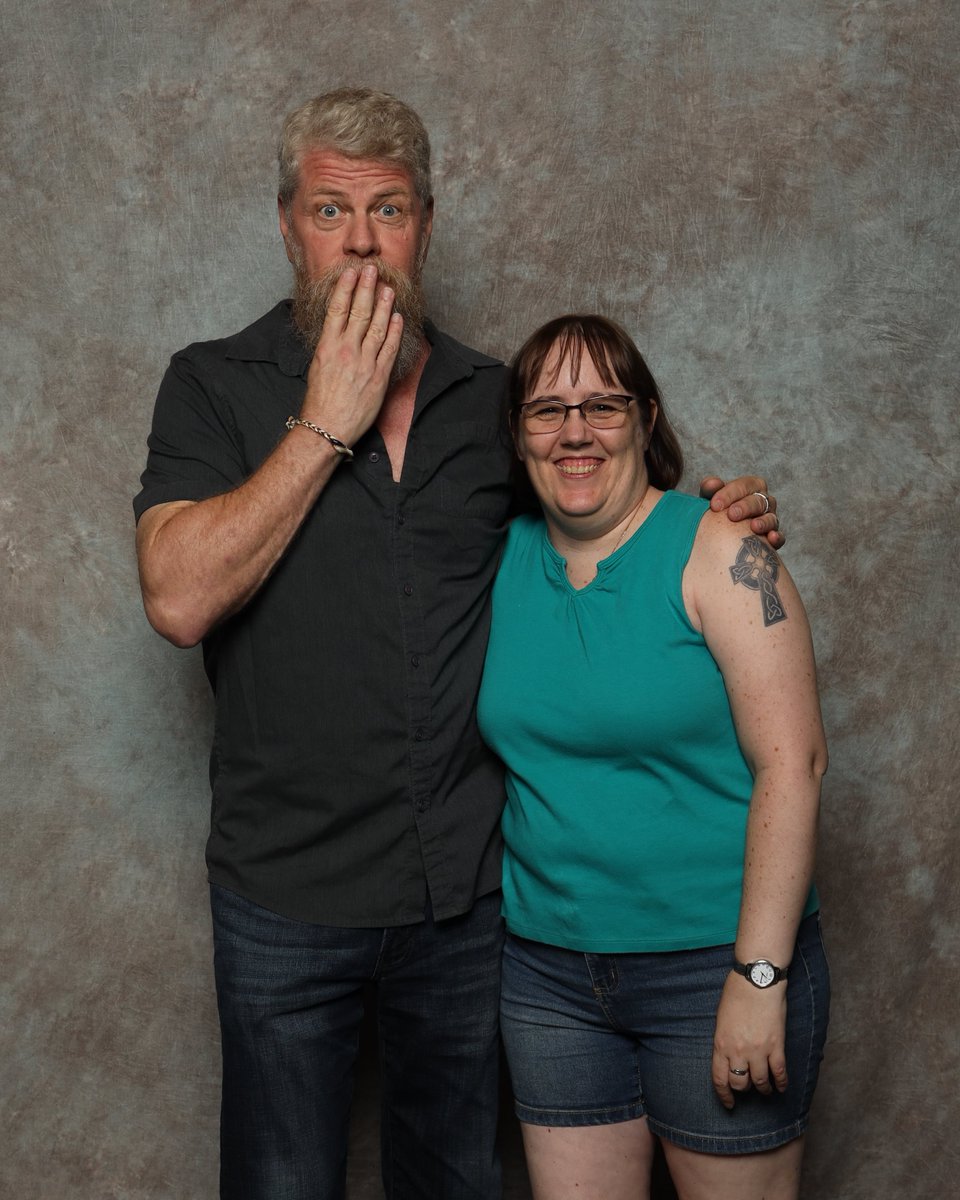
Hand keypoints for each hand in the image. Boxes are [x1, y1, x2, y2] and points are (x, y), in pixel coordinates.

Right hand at [299, 263, 403, 446]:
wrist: (327, 427)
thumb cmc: (319, 401)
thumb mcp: (318, 367)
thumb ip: (330, 347)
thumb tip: (338, 331)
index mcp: (327, 346)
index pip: (337, 309)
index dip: (346, 289)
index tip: (351, 273)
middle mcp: (347, 350)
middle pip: (359, 312)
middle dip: (367, 289)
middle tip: (372, 270)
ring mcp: (365, 363)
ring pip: (378, 327)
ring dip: (384, 305)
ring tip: (389, 289)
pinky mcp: (379, 377)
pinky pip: (390, 349)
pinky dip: (395, 331)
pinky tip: (397, 318)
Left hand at [700, 475, 783, 549]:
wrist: (721, 534)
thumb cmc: (718, 511)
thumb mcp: (712, 498)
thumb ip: (710, 489)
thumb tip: (711, 484)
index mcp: (751, 487)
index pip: (745, 485)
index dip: (730, 493)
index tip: (715, 505)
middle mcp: (764, 501)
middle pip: (759, 501)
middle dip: (746, 507)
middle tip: (732, 515)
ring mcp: (771, 519)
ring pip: (771, 518)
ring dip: (763, 522)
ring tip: (754, 527)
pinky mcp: (774, 538)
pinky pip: (780, 537)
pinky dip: (777, 537)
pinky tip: (771, 539)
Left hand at [711, 971, 787, 1109]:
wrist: (757, 981)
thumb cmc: (736, 994)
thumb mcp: (721, 1018)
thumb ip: (723, 1039)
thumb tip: (728, 1055)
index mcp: (721, 1044)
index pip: (719, 1079)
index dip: (724, 1095)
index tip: (729, 1103)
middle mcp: (738, 1051)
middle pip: (740, 1083)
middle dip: (743, 1089)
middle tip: (747, 1089)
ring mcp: (758, 1050)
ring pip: (760, 1082)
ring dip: (763, 1089)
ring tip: (766, 1090)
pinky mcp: (776, 1046)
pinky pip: (779, 1072)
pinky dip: (781, 1083)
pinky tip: (781, 1087)